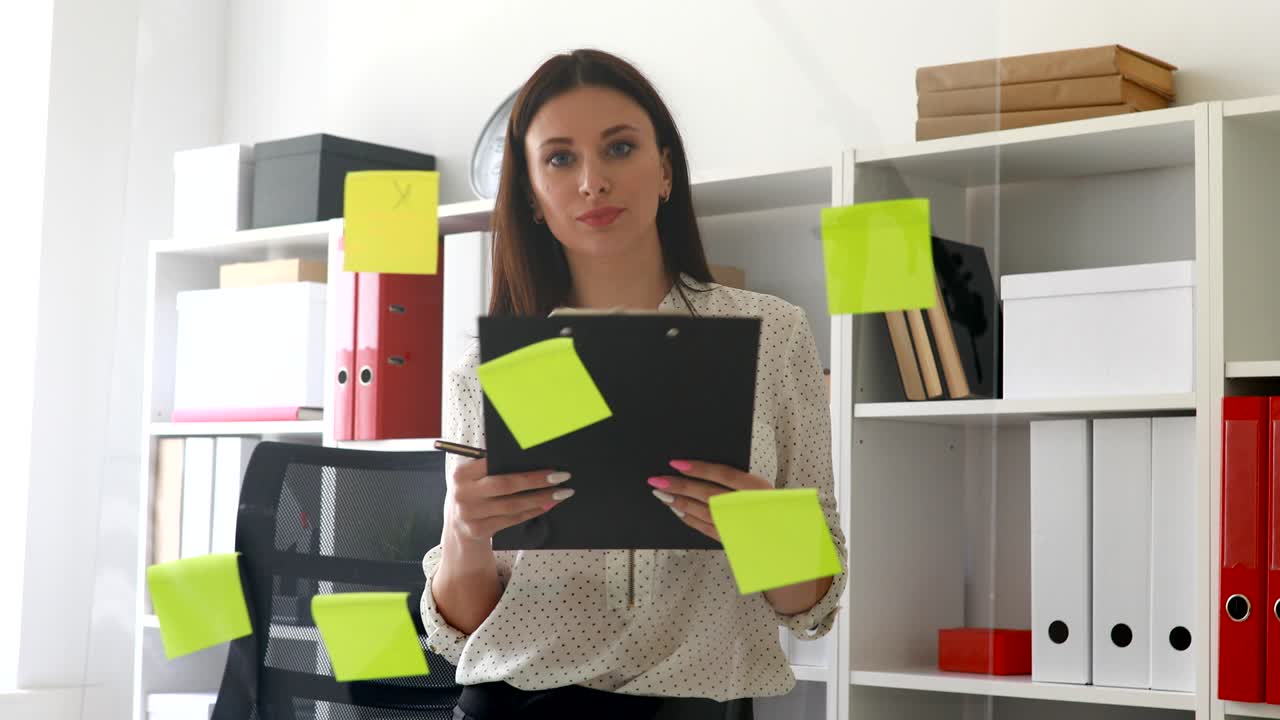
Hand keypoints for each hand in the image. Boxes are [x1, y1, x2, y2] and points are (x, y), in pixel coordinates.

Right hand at [446, 458, 573, 543]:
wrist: (458, 527)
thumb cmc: (475, 495)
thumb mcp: (474, 478)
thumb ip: (493, 469)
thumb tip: (532, 461)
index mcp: (462, 473)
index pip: (492, 463)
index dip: (519, 462)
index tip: (544, 460)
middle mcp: (462, 493)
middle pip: (505, 484)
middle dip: (536, 480)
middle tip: (560, 476)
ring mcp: (469, 514)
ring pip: (512, 505)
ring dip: (540, 498)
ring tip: (561, 493)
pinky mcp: (478, 530)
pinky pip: (512, 519)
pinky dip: (532, 512)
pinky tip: (547, 505)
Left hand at [647, 459, 770, 540]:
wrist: (789, 537)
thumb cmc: (774, 506)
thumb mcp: (761, 487)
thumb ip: (736, 479)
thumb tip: (701, 469)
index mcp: (758, 488)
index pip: (723, 474)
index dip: (698, 468)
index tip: (676, 463)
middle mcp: (747, 507)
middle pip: (707, 494)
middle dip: (680, 486)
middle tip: (657, 480)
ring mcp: (738, 526)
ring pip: (703, 512)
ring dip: (680, 503)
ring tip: (661, 494)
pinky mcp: (732, 540)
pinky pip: (705, 528)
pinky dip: (689, 519)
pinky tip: (677, 511)